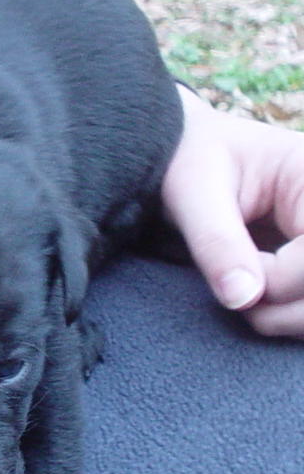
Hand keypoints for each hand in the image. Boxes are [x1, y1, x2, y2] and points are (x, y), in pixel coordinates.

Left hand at [162, 84, 303, 339]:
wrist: (183, 155)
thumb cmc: (188, 160)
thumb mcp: (193, 192)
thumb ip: (216, 242)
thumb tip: (243, 298)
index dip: (281, 279)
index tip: (236, 274)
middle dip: (288, 307)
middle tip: (238, 297)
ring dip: (289, 319)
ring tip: (244, 298)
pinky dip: (290, 317)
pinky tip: (259, 303)